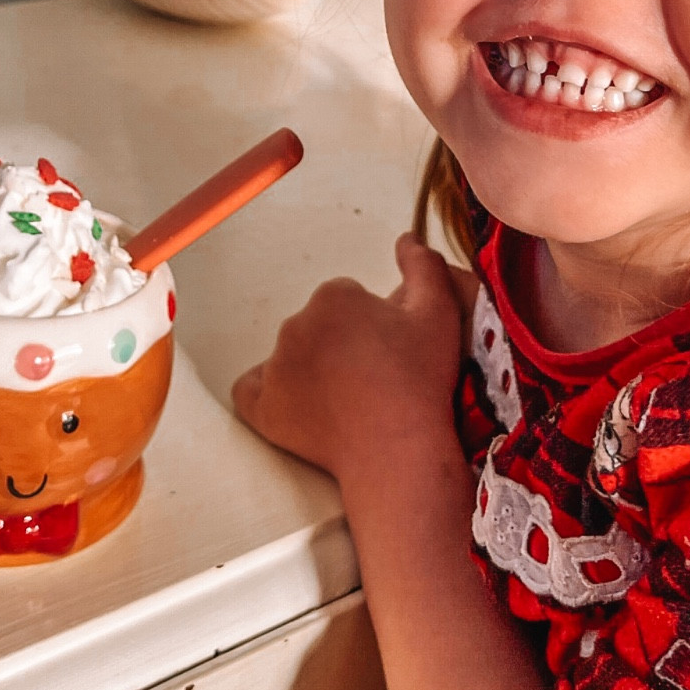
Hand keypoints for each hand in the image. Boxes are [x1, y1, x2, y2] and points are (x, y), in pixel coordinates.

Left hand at [232, 233, 470, 483]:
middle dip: (340, 342)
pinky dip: (268, 393)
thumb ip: (423, 265)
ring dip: (312, 367)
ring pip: (291, 356)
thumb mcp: (438, 312)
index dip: (371, 322)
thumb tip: (405, 239)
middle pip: (317, 325)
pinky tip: (299, 404)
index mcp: (333, 297)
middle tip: (372, 376)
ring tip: (348, 399)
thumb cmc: (420, 382)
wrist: (399, 450)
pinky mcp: (262, 407)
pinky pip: (251, 391)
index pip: (346, 298)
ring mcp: (274, 367)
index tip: (389, 349)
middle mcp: (295, 324)